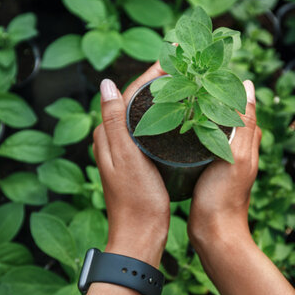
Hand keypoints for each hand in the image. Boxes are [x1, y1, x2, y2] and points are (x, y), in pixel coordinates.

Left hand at [93, 63, 168, 265]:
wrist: (140, 236)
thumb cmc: (136, 199)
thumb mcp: (126, 157)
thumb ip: (114, 120)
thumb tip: (105, 83)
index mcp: (107, 135)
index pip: (128, 92)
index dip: (150, 74)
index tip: (173, 57)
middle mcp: (113, 140)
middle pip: (137, 100)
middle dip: (160, 82)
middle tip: (186, 66)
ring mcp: (127, 151)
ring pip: (146, 114)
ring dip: (165, 98)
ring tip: (189, 83)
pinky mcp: (140, 161)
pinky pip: (154, 130)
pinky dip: (168, 118)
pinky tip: (184, 115)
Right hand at [188, 80, 260, 249]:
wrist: (214, 234)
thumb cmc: (224, 197)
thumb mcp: (237, 156)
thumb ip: (244, 122)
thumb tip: (248, 84)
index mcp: (246, 139)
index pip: (236, 100)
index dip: (221, 82)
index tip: (201, 67)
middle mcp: (235, 145)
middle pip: (219, 109)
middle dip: (203, 93)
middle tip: (180, 76)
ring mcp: (219, 157)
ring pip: (206, 123)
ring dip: (193, 109)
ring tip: (171, 93)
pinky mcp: (203, 167)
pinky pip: (196, 140)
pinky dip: (186, 128)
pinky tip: (169, 124)